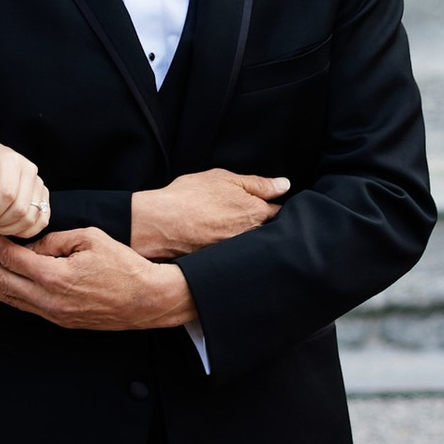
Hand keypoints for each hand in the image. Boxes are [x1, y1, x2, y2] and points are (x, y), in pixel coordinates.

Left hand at [0, 140, 50, 241]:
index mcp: (12, 161)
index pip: (8, 194)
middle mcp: (31, 171)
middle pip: (21, 209)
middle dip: (1, 222)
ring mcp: (40, 184)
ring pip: (31, 217)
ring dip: (11, 229)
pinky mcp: (43, 196)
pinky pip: (42, 220)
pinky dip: (26, 231)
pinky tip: (10, 228)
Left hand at [0, 226, 198, 331]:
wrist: (147, 300)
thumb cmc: (124, 266)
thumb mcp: (90, 239)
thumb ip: (54, 241)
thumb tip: (30, 246)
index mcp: (54, 276)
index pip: (13, 258)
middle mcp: (49, 299)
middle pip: (4, 282)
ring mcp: (55, 314)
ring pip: (12, 300)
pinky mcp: (62, 321)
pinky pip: (27, 309)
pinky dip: (8, 299)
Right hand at [131, 169, 288, 258]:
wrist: (160, 225)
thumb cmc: (189, 197)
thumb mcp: (224, 179)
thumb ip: (258, 183)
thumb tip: (284, 185)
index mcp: (257, 213)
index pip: (279, 212)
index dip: (273, 206)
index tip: (266, 204)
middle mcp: (252, 236)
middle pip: (268, 232)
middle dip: (264, 226)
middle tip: (242, 217)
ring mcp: (238, 253)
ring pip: (252, 245)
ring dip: (248, 239)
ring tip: (226, 228)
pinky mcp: (223, 265)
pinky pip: (236, 257)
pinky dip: (233, 253)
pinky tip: (218, 243)